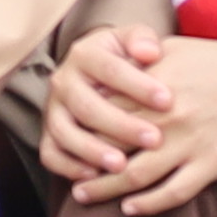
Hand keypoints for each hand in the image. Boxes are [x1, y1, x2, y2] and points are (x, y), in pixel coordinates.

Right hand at [41, 25, 174, 193]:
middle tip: (154, 139)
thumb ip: (141, 40)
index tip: (168, 100)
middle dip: (120, 125)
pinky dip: (68, 167)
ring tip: (121, 165)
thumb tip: (150, 51)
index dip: (137, 85)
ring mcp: (52, 110)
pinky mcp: (48, 135)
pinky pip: (50, 154)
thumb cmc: (123, 60)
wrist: (94, 74)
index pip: (109, 68)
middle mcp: (63, 81)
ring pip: (65, 132)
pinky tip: (94, 176)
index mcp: (84, 54)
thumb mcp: (131, 41)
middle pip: (86, 105)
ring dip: (92, 150)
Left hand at [66, 32, 216, 214]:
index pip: (101, 108)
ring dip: (105, 189)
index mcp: (154, 83)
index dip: (77, 125)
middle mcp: (167, 114)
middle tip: (63, 173)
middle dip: (82, 162)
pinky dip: (149, 204)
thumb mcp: (174, 49)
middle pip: (110, 145)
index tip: (62, 135)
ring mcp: (190, 141)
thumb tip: (100, 75)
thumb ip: (137, 61)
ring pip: (136, 174)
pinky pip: (175, 192)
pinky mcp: (213, 163)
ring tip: (84, 196)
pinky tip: (131, 209)